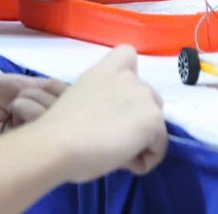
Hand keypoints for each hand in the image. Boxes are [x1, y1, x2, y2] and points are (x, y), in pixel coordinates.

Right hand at [38, 47, 166, 180]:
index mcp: (106, 69)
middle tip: (113, 140)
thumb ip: (104, 99)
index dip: (129, 82)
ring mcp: (144, 95)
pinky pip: (159, 146)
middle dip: (137, 119)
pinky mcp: (153, 119)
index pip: (128, 54)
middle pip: (148, 99)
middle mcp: (129, 77)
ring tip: (117, 153)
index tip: (116, 105)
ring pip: (155, 124)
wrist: (57, 144)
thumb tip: (115, 123)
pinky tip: (126, 163)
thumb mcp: (81, 99)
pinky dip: (147, 159)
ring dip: (142, 139)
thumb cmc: (59, 130)